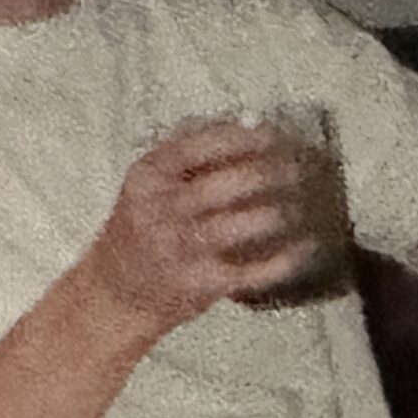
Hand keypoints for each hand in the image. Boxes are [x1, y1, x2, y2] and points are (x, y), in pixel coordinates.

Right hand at [85, 118, 326, 334]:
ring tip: (295, 206)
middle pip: (224, 185)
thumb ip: (188, 155)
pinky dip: (282, 260)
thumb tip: (248, 122)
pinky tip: (302, 248)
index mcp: (148, 177)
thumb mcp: (148, 186)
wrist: (114, 294)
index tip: (272, 135)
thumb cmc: (141, 231)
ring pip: (237, 226)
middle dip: (267, 174)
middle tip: (296, 169)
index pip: (198, 146)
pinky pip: (250, 271)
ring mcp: (179, 249)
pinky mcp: (198, 284)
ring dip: (273, 214)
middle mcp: (160, 211)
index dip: (242, 139)